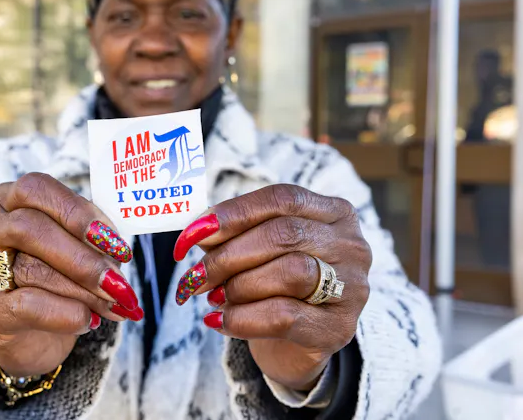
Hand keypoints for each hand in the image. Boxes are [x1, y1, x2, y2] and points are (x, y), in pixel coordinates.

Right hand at [0, 173, 142, 376]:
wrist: (33, 334)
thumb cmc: (57, 277)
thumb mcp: (72, 246)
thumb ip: (90, 239)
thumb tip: (118, 252)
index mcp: (9, 198)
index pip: (38, 189)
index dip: (79, 213)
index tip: (115, 243)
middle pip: (30, 228)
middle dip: (82, 257)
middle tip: (118, 282)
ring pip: (31, 269)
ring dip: (81, 289)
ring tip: (113, 303)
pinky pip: (25, 306)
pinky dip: (64, 313)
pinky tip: (87, 320)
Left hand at [173, 184, 371, 390]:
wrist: (295, 344)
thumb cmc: (273, 285)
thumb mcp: (255, 251)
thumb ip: (230, 235)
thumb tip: (196, 229)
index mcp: (333, 211)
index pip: (281, 199)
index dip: (232, 213)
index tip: (191, 233)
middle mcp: (351, 245)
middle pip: (284, 235)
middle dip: (229, 255)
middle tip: (195, 275)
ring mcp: (352, 287)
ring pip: (289, 273)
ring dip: (238, 286)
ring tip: (213, 297)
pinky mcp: (338, 328)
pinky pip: (285, 316)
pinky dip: (243, 318)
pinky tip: (220, 320)